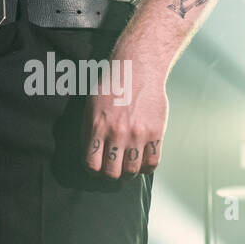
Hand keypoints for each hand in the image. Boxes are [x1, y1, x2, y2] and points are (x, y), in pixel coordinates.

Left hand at [82, 63, 167, 178]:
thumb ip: (88, 131)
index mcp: (96, 126)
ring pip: (132, 171)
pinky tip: (143, 161)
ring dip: (129, 173)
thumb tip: (89, 154)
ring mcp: (137, 135)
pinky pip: (152, 163)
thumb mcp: (90, 106)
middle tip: (113, 169)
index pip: (91, 165)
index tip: (97, 168)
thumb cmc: (111, 86)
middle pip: (112, 173)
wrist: (136, 69)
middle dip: (111, 175)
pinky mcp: (155, 133)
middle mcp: (116, 134)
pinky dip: (147, 167)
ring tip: (128, 166)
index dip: (93, 171)